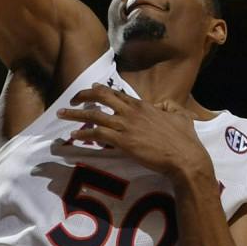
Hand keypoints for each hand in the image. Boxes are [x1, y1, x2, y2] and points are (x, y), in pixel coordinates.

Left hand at [54, 84, 210, 186]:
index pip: (119, 94)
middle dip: (84, 95)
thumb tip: (164, 105)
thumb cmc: (184, 140)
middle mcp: (132, 112)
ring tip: (61, 114)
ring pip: (94, 115)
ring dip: (75, 114)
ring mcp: (126, 126)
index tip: (92, 88)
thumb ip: (171, 107)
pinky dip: (83, 133)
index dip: (103, 90)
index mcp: (144, 106)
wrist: (184, 157)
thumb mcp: (181, 116)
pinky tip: (74, 135)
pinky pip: (97, 134)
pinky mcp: (122, 142)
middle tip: (72, 98)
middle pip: (102, 97)